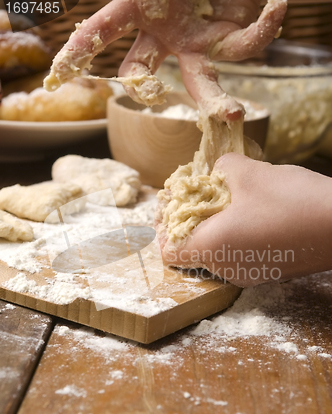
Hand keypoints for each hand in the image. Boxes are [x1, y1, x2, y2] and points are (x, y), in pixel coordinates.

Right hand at [44, 0, 286, 120]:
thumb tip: (105, 1)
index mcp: (140, 10)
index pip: (104, 30)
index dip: (81, 49)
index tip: (59, 72)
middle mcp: (164, 34)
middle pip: (144, 70)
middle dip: (144, 88)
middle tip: (152, 95)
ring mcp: (196, 41)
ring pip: (200, 80)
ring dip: (214, 101)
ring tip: (230, 114)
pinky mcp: (229, 37)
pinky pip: (246, 44)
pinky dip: (265, 28)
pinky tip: (278, 4)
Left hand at [158, 153, 331, 286]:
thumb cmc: (292, 201)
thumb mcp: (249, 173)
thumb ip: (222, 169)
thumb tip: (218, 170)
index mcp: (212, 248)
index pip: (167, 251)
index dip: (163, 226)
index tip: (170, 204)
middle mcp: (226, 269)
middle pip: (191, 250)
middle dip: (188, 220)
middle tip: (197, 193)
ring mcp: (248, 274)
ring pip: (216, 251)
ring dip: (213, 226)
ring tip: (225, 198)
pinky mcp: (268, 271)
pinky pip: (237, 254)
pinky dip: (234, 234)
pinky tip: (249, 211)